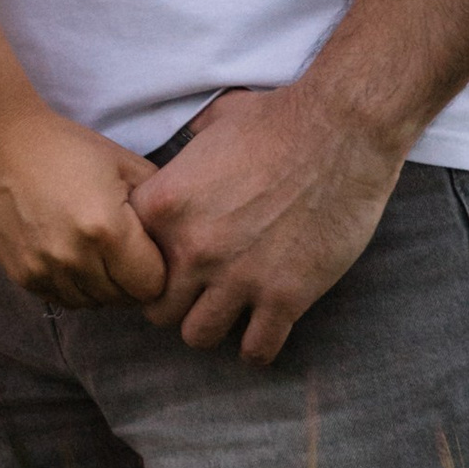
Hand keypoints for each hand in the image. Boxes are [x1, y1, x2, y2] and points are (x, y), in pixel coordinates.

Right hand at [0, 106, 166, 309]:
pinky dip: (74, 286)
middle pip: (124, 299)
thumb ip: (159, 202)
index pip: (153, 285)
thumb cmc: (64, 146)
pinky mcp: (21, 276)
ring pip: (93, 304)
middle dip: (133, 281)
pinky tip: (74, 258)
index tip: (153, 252)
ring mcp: (45, 271)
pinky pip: (62, 300)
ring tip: (100, 254)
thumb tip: (180, 235)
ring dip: (103, 287)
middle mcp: (76, 259)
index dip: (160, 271)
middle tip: (129, 252)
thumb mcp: (122, 162)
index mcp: (108, 231)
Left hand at [130, 83, 404, 364]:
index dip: (147, 266)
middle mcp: (192, 248)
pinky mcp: (284, 297)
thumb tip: (186, 141)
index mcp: (164, 206)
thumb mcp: (212, 125)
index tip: (168, 265)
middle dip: (176, 305)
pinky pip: (256, 349)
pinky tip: (265, 328)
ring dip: (213, 327)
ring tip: (229, 313)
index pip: (127, 262)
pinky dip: (257, 346)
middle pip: (157, 310)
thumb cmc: (278, 118)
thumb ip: (188, 148)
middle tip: (198, 294)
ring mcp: (237, 277)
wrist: (341, 130)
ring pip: (198, 337)